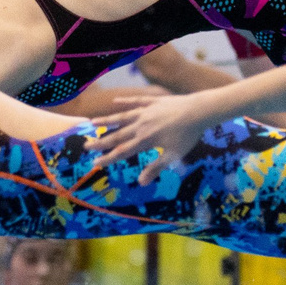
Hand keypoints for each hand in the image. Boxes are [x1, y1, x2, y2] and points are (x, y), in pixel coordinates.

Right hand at [84, 90, 217, 178]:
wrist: (198, 111)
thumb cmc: (188, 135)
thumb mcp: (173, 155)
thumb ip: (156, 167)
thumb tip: (141, 182)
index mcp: (145, 140)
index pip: (122, 152)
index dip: (108, 158)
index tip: (95, 163)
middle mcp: (141, 125)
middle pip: (117, 135)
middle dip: (101, 141)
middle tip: (86, 145)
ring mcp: (146, 112)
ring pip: (122, 117)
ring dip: (107, 120)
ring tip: (92, 122)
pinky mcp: (153, 102)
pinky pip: (135, 102)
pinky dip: (125, 102)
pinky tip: (115, 102)